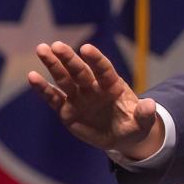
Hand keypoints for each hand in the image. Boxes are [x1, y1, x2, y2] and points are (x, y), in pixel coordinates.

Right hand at [27, 41, 163, 159]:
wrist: (120, 137)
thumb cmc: (133, 125)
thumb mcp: (143, 123)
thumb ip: (145, 114)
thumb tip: (151, 105)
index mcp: (113, 86)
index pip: (104, 70)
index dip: (96, 60)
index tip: (86, 48)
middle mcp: (94, 87)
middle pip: (80, 71)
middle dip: (69, 59)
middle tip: (55, 45)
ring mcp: (79, 97)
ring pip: (64, 79)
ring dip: (53, 65)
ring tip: (42, 49)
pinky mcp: (67, 109)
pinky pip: (53, 98)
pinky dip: (43, 89)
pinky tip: (32, 76)